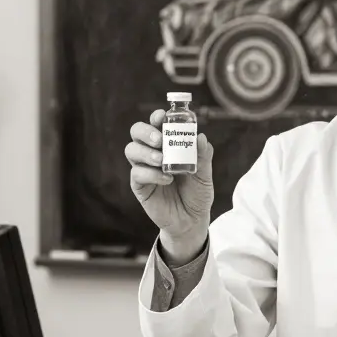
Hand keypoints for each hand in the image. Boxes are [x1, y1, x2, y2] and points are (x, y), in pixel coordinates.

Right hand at [124, 109, 213, 258]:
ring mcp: (144, 169)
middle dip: (146, 132)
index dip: (156, 117)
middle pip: (137, 132)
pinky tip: (166, 179)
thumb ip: (203, 156)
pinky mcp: (140, 186)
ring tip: (162, 160)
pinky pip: (137, 174)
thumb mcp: (205, 174)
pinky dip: (151, 174)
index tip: (162, 116)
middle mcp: (152, 153)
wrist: (192, 220)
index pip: (156, 124)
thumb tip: (200, 137)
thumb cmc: (197, 193)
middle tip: (159, 140)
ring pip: (131, 150)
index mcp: (168, 144)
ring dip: (146, 152)